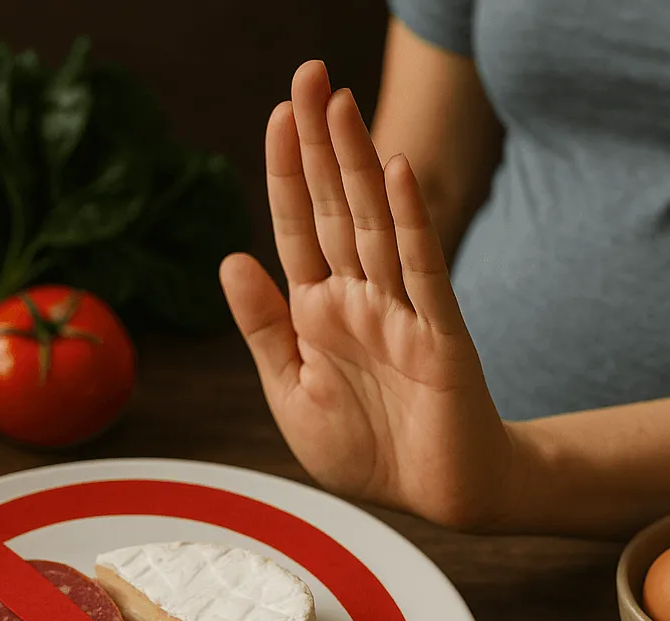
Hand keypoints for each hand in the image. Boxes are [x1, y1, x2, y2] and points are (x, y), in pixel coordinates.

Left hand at [220, 61, 528, 530]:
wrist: (435, 497)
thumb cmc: (367, 451)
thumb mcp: (292, 394)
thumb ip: (263, 329)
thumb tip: (230, 258)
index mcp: (317, 312)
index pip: (296, 227)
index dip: (287, 171)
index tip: (278, 115)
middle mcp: (358, 298)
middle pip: (335, 206)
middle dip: (322, 142)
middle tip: (310, 75)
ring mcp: (401, 310)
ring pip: (374, 222)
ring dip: (358, 163)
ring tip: (342, 104)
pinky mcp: (439, 335)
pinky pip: (422, 270)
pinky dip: (409, 222)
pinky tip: (396, 174)